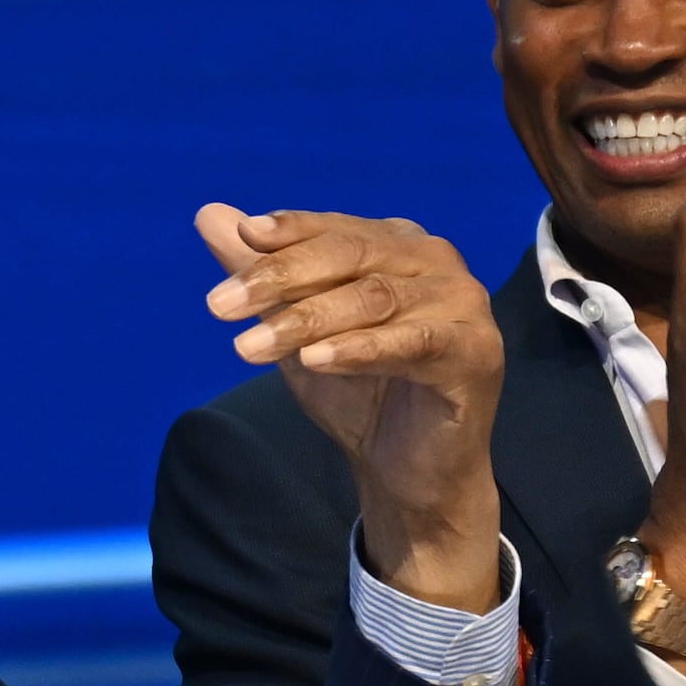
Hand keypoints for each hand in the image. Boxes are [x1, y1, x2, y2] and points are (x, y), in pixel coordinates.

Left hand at [198, 204, 504, 610]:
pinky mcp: (476, 352)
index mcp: (398, 244)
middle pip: (351, 256)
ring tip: (249, 347)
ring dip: (305, 320)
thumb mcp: (296, 332)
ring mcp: (463, 303)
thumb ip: (261, 276)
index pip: (335, 230)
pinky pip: (412, 342)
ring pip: (374, 298)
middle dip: (280, 278)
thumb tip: (209, 215)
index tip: (239, 240)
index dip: (287, 234)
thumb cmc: (358, 392)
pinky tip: (313, 360)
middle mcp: (436, 261)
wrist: (407, 470)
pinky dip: (359, 349)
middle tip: (218, 306)